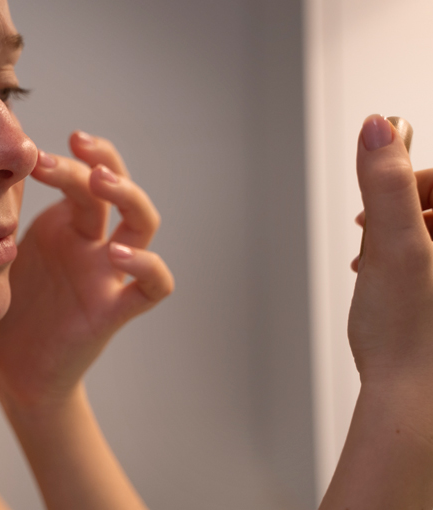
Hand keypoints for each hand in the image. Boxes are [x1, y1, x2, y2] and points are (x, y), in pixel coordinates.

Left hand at [0, 132, 172, 409]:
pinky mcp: (113, 309)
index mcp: (62, 227)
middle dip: (101, 159)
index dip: (66, 157)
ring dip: (130, 195)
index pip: (80, 175)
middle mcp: (90, 243)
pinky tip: (119, 254)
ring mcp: (105, 273)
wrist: (10, 374)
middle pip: (116, 186)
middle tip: (75, 144)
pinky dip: (148, 266)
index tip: (33, 152)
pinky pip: (153, 286)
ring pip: (143, 223)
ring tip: (101, 181)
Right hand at [318, 114, 432, 509]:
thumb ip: (386, 182)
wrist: (415, 405)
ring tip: (376, 262)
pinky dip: (410, 263)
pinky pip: (430, 264)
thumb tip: (380, 126)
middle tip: (376, 235)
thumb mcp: (392, 245)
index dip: (413, 178)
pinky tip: (388, 283)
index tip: (383, 202)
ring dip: (403, 236)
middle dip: (403, 211)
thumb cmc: (410, 341)